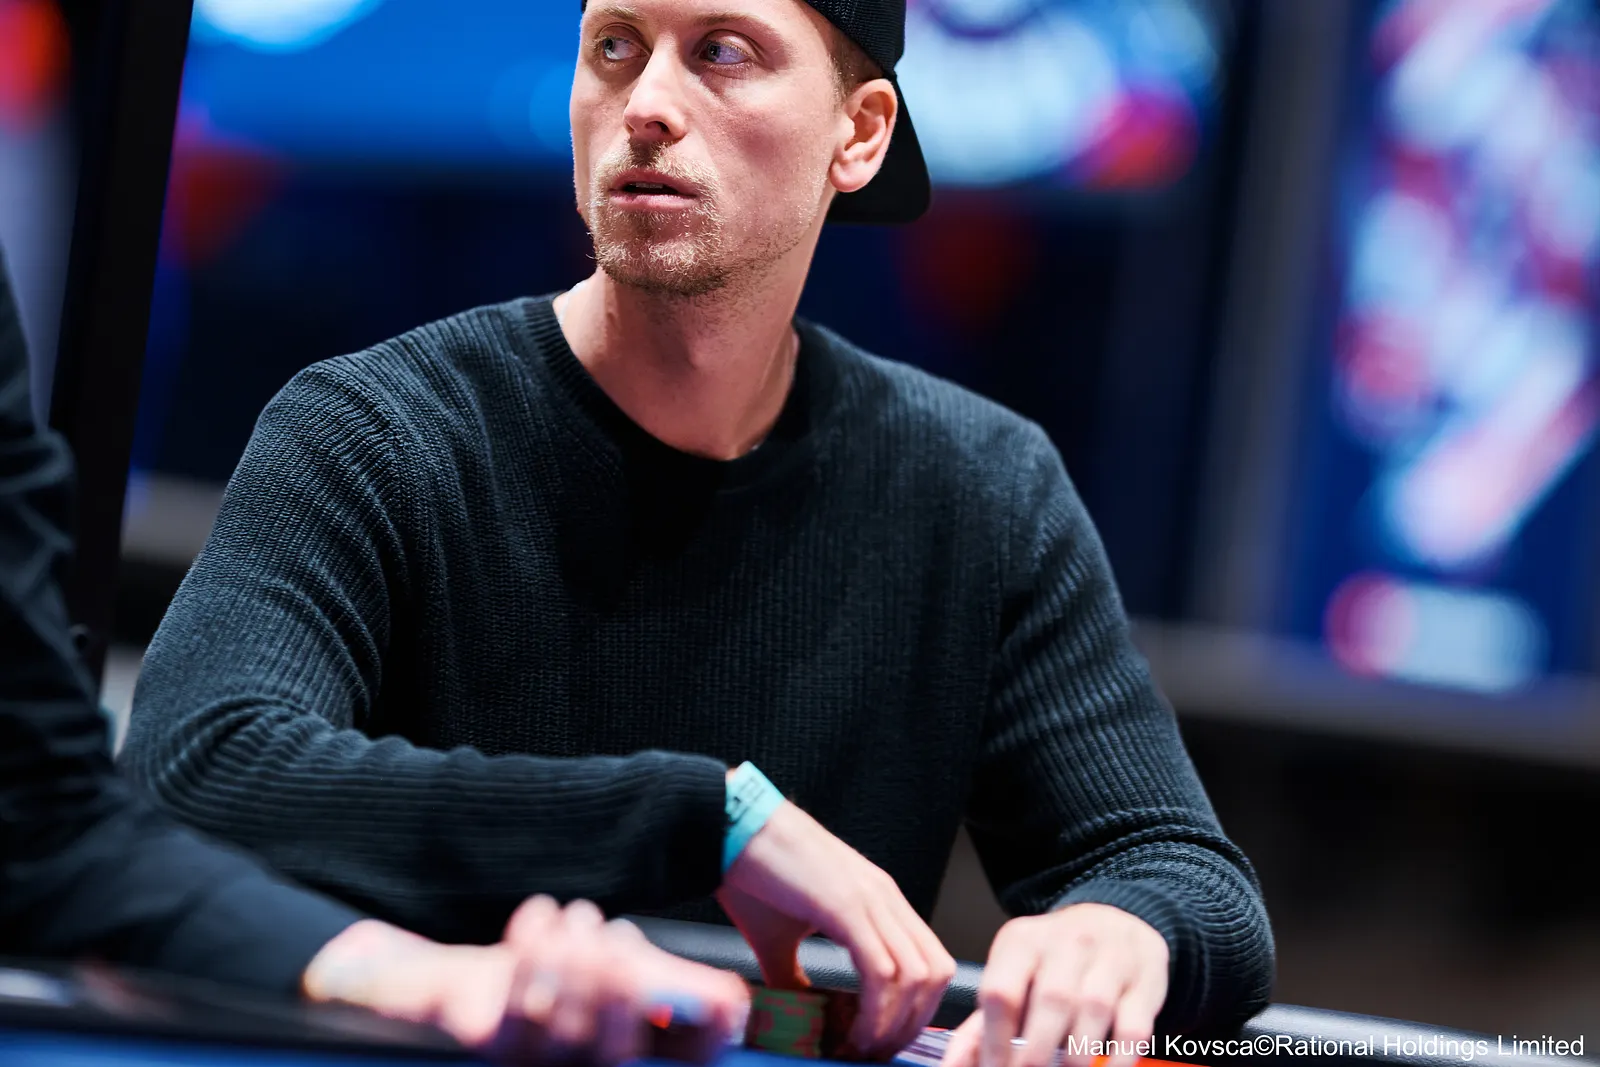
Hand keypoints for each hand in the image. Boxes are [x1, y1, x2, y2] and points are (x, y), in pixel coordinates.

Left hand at [303, 898, 749, 1064]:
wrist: (470, 989)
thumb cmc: (563, 988)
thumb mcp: (624, 990)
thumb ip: (674, 995)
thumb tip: (735, 1003)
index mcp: (626, 1063)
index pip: (681, 1064)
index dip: (705, 1040)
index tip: (718, 999)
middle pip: (609, 1049)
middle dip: (616, 984)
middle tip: (616, 935)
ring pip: (558, 1022)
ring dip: (570, 956)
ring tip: (576, 916)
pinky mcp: (491, 1047)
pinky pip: (511, 1005)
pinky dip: (531, 947)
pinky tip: (540, 914)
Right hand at [717, 796, 954, 1059]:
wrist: (728, 827)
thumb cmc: (751, 873)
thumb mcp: (782, 936)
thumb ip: (797, 976)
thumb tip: (800, 1016)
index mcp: (878, 899)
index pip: (929, 962)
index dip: (916, 1009)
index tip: (880, 1040)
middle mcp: (885, 897)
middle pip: (936, 973)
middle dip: (912, 1024)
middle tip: (875, 1052)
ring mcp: (869, 898)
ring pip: (916, 977)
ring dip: (892, 1024)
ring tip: (860, 1048)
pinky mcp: (845, 905)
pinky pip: (881, 971)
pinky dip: (875, 1012)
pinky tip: (852, 1031)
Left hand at [941, 905, 1167, 1066]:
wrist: (1116, 923)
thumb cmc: (1053, 963)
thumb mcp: (1013, 977)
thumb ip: (982, 1026)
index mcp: (1021, 941)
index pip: (1002, 991)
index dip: (995, 1043)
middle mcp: (1066, 942)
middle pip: (1049, 1000)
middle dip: (1036, 1055)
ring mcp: (1110, 957)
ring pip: (1092, 1009)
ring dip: (1075, 1057)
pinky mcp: (1145, 980)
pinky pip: (1133, 1026)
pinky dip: (1118, 1059)